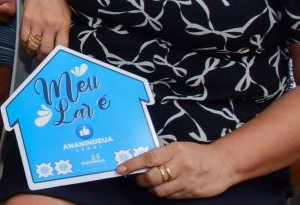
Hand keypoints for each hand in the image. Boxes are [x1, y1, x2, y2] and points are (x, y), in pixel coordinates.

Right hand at [20, 0, 70, 58]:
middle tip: (43, 60)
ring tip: (35, 54)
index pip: (62, 47)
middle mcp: (50, 25)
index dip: (59, 57)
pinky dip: (25, 45)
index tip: (57, 61)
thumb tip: (62, 47)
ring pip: (33, 47)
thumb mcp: (67, 13)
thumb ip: (65, 29)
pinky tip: (28, 46)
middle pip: (46, 51)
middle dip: (44, 59)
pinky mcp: (26, 20)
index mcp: (63, 24)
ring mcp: (37, 23)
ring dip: (33, 53)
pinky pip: (24, 39)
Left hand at [116, 142, 236, 198]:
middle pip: (152, 178)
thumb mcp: (178, 147)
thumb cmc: (196, 153)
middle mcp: (180, 166)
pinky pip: (171, 196)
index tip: (120, 169)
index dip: (132, 165)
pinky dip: (164, 193)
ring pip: (160, 190)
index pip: (149, 159)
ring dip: (151, 189)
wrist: (223, 164)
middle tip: (138, 179)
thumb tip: (140, 163)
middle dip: (141, 180)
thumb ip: (161, 155)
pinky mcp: (191, 193)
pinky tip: (165, 188)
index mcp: (175, 150)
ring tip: (150, 184)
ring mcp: (187, 181)